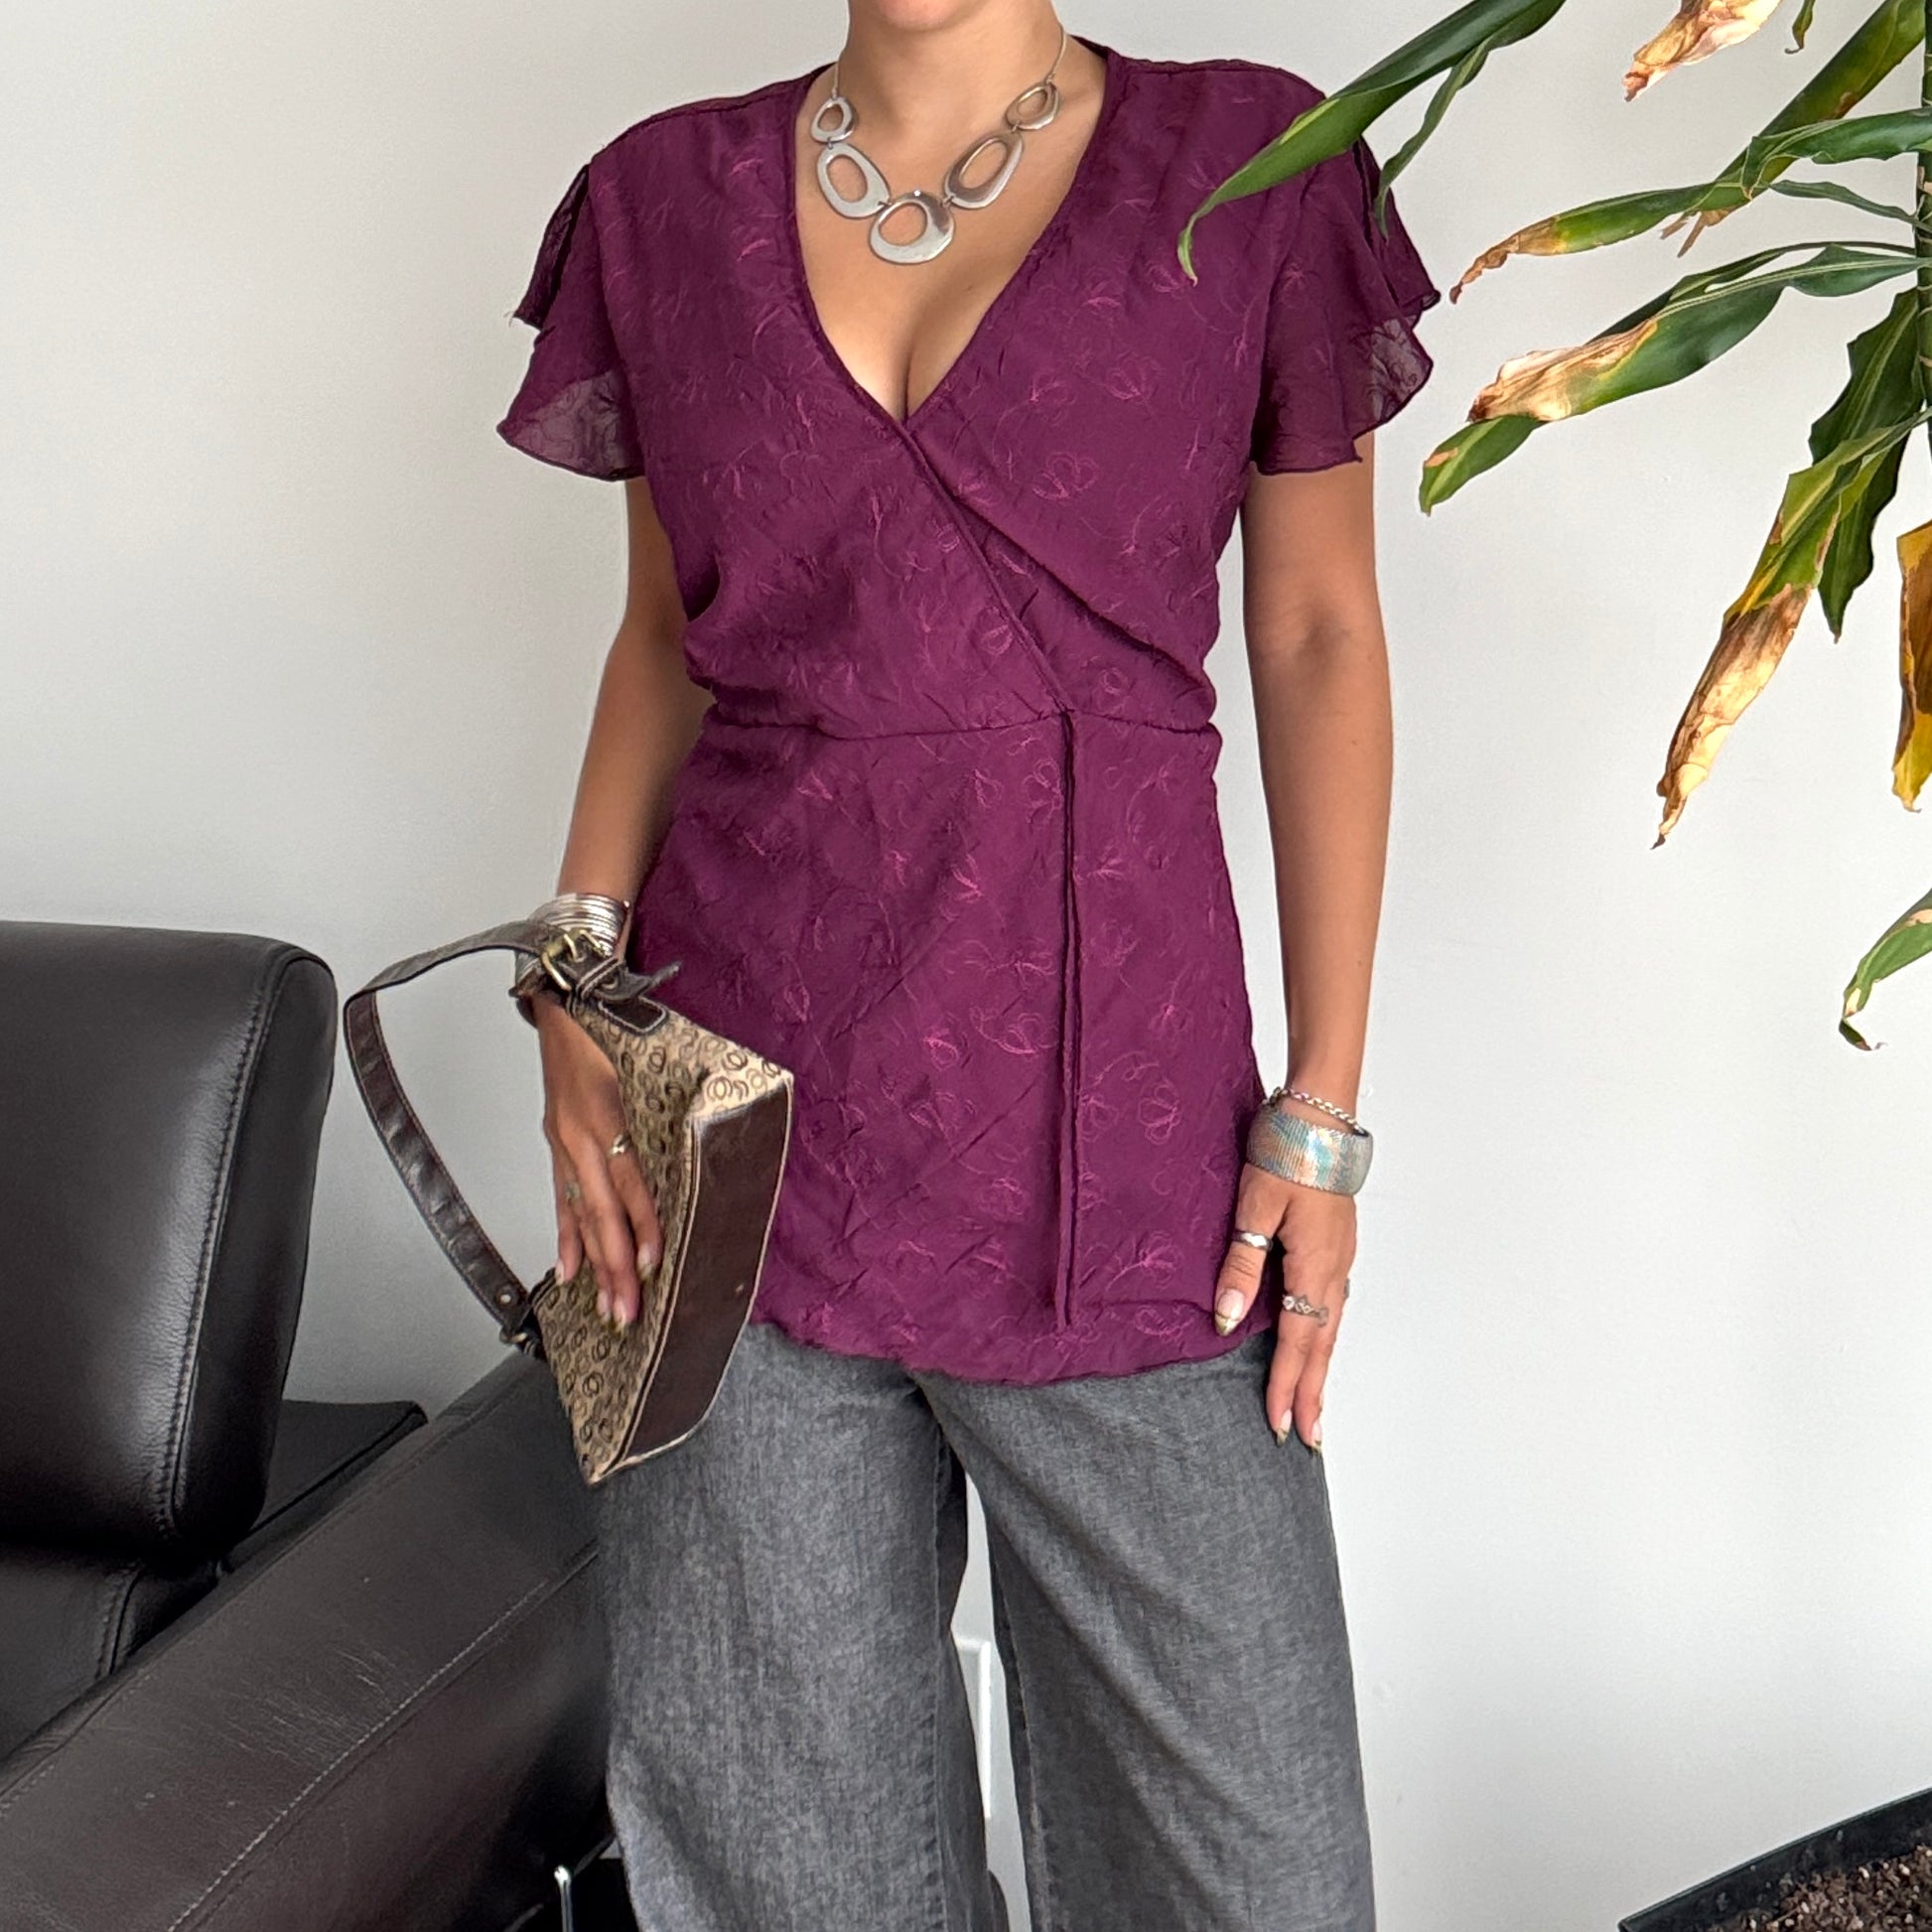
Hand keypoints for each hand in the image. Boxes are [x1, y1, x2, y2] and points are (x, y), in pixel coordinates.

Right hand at [533, 993, 662, 1328]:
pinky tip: (570, 1270)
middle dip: (616, 1267)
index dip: (643, 1226)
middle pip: (603, 1213)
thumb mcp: (657, 1058)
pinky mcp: (557, 1144)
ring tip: (606, 1306)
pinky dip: (566, 1238)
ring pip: (581, 1216)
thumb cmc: (615, 1026)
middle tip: (628, 1311)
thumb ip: (687, 1100)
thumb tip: (729, 1134)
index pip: (632, 1183)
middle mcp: (582, 1134)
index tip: (654, 1263)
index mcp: (610, 1113)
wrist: (567, 1000)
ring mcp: (565, 1142)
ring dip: (594, 1266)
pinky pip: (561, 1200)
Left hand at [1213, 1160, 1355, 1451]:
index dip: (1288, 1386)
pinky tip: (1316, 1341)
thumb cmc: (1286, 1152)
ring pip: (1330, 1325)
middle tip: (1309, 1438)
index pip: (1300, 1342)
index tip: (1281, 1426)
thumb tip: (1228, 1319)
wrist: (1319, 1113)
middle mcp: (1335, 1269)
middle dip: (1313, 1392)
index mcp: (1315, 1266)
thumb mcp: (1254, 1207)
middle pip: (1323, 1344)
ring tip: (1314, 1403)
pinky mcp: (1336, 1243)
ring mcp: (1340, 1256)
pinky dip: (1323, 1333)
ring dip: (1320, 1367)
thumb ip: (1242, 1265)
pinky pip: (1331, 1302)